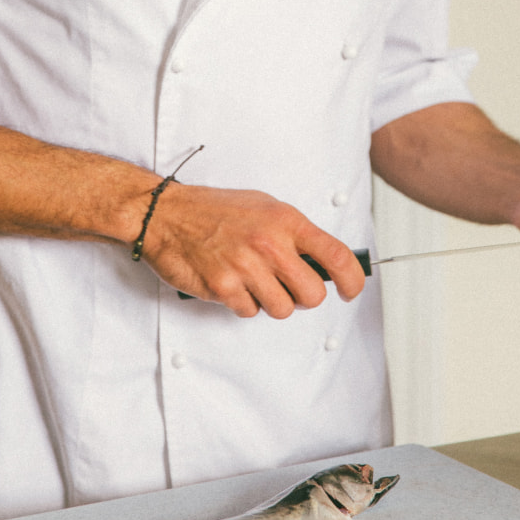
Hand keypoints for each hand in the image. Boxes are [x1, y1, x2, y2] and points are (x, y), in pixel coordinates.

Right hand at [141, 182, 366, 318]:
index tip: (350, 290)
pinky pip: (250, 312)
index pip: (337, 256)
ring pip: (283, 309)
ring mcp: (246, 267)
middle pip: (313, 294)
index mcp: (285, 221)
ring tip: (255, 282)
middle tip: (289, 286)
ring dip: (272, 302)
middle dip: (304, 297)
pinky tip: (233, 283)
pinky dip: (244, 303)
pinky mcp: (224, 287)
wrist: (168, 214)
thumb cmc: (214, 210)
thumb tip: (323, 260)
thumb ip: (294, 233)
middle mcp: (269, 243)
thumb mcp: (264, 207)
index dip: (352, 280)